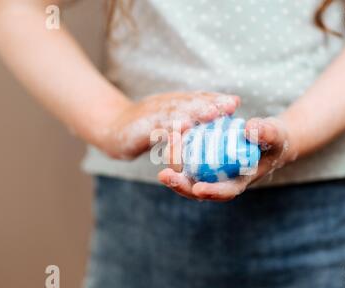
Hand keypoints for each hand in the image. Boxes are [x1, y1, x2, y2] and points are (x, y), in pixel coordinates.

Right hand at [95, 92, 239, 159]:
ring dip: (194, 111)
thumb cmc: (144, 128)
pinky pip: (155, 128)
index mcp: (172, 104)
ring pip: (174, 112)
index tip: (234, 103)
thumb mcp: (167, 120)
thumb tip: (215, 117)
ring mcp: (150, 114)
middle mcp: (163, 105)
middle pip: (188, 102)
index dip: (215, 100)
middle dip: (209, 103)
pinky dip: (169, 129)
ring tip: (211, 113)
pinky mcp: (138, 128)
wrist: (110, 129)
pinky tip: (183, 130)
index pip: (196, 99)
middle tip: (228, 106)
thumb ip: (187, 118)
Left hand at [158, 117, 298, 200]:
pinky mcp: (203, 158)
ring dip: (174, 164)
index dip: (211, 192)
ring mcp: (210, 170)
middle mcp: (221, 180)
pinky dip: (178, 148)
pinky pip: (187, 157)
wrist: (267, 137)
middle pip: (197, 189)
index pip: (225, 192)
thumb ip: (266, 133)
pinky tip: (172, 133)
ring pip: (187, 174)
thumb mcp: (275, 134)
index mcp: (239, 181)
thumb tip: (250, 129)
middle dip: (180, 185)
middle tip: (165, 175)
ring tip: (167, 145)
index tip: (198, 188)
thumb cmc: (274, 139)